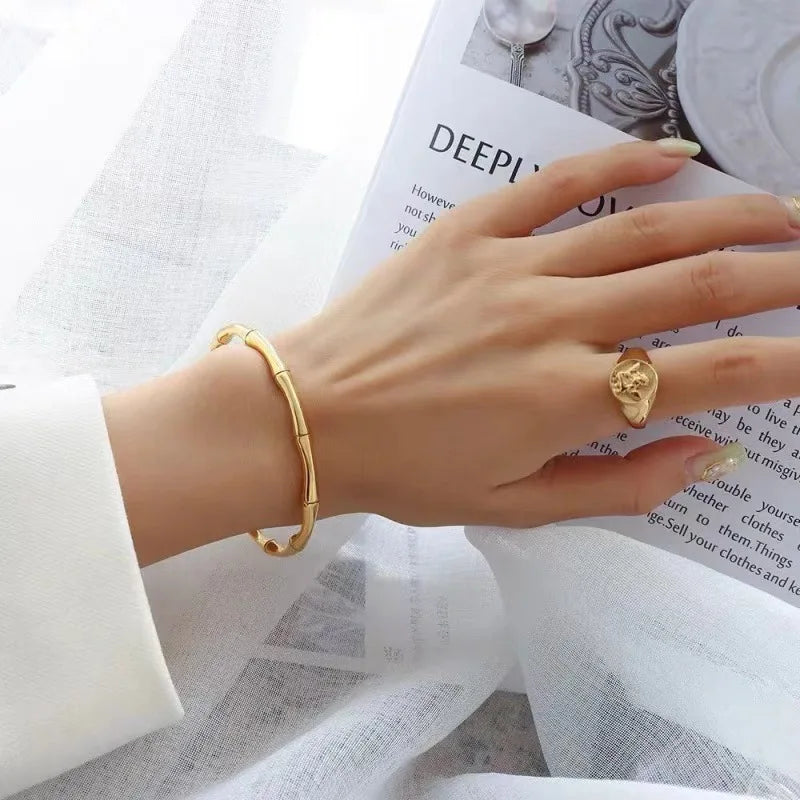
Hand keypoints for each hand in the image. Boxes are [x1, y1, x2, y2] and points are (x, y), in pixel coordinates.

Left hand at [276, 140, 799, 527]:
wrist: (310, 417)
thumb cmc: (405, 472)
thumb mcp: (512, 508)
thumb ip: (616, 487)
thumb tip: (704, 457)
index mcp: (567, 400)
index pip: (711, 374)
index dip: (785, 363)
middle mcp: (553, 324)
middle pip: (698, 285)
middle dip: (780, 276)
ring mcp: (512, 269)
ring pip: (646, 230)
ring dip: (731, 216)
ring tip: (785, 213)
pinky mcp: (471, 234)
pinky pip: (559, 185)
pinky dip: (622, 164)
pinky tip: (673, 157)